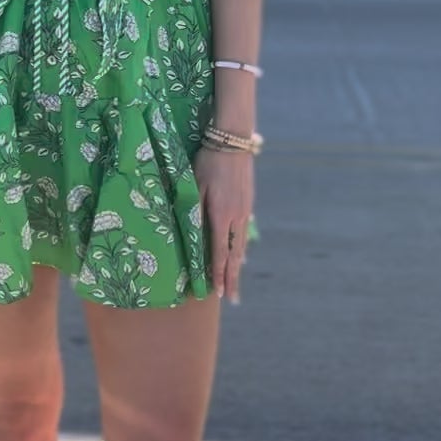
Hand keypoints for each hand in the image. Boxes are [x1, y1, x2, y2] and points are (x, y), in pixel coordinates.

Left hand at [194, 143, 253, 302]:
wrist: (233, 140)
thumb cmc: (208, 161)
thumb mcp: (196, 186)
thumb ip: (195, 212)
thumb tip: (193, 239)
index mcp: (222, 215)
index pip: (219, 252)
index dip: (218, 273)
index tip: (217, 292)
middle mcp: (237, 217)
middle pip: (234, 255)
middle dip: (232, 278)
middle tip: (232, 300)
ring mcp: (245, 210)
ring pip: (241, 245)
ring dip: (238, 266)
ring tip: (235, 283)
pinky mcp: (248, 202)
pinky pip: (243, 232)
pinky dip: (241, 248)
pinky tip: (240, 255)